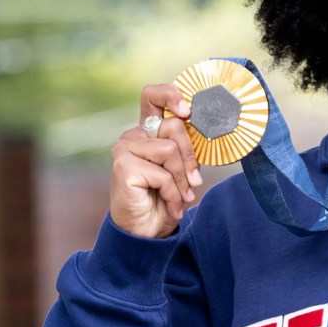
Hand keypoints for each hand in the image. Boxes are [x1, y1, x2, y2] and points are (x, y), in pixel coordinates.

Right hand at [109, 83, 202, 238]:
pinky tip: (169, 205)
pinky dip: (173, 193)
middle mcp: (133, 135)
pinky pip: (163, 173)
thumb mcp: (181, 169)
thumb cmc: (164, 199)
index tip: (187, 110)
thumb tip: (204, 127)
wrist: (147, 231)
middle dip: (190, 158)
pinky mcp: (123, 165)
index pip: (153, 96)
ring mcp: (124, 148)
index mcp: (147, 131)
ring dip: (182, 179)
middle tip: (194, 183)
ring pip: (171, 150)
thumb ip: (186, 148)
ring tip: (180, 197)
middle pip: (175, 127)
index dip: (170, 95)